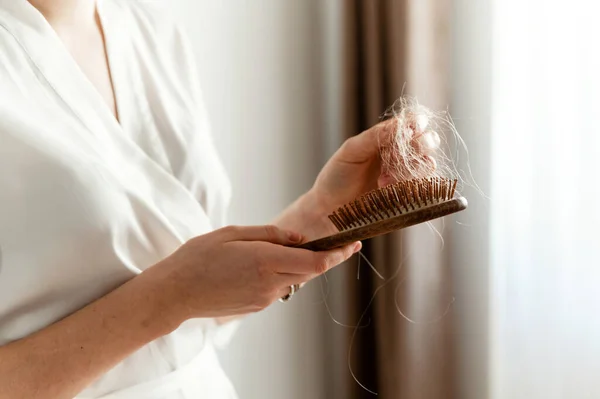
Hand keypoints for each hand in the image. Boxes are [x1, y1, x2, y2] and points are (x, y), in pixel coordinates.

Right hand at [148, 225, 361, 322]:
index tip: (353, 244)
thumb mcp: (232, 233)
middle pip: (311, 271)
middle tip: (336, 242)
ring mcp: (264, 298)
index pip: (315, 261)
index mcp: (265, 261)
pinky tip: (264, 263)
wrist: (176, 292)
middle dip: (325, 257)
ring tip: (288, 248)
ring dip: (300, 265)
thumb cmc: (199, 257)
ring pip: (295, 279)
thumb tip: (299, 238)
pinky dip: (282, 274)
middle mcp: (270, 283)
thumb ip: (270, 234)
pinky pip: (279, 287)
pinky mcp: (257, 306)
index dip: (338, 254)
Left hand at [274, 118, 439, 239]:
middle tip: (395, 157)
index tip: (410, 131)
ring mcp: (406, 175)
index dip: (416, 124)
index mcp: (386, 137)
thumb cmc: (336, 177)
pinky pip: (423, 187)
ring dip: (411, 169)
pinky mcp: (408, 196)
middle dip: (420, 144)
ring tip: (383, 180)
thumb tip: (403, 125)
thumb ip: (375, 136)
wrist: (329, 210)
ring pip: (429, 163)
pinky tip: (386, 189)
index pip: (413, 122)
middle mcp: (400, 154)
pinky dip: (409, 186)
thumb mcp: (351, 151)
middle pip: (428, 140)